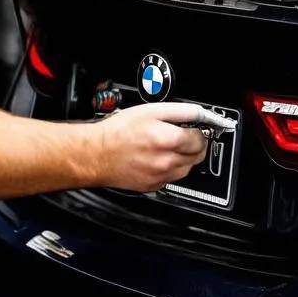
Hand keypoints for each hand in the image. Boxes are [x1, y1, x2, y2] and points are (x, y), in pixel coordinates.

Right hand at [92, 103, 209, 191]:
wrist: (97, 154)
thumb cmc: (118, 131)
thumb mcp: (150, 110)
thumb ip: (179, 111)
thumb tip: (198, 113)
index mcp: (168, 140)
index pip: (201, 138)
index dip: (200, 130)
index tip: (195, 127)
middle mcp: (167, 162)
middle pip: (198, 156)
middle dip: (195, 144)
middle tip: (184, 135)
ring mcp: (161, 176)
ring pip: (187, 168)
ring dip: (184, 157)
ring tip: (168, 146)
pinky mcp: (153, 186)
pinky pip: (172, 178)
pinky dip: (170, 168)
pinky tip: (158, 157)